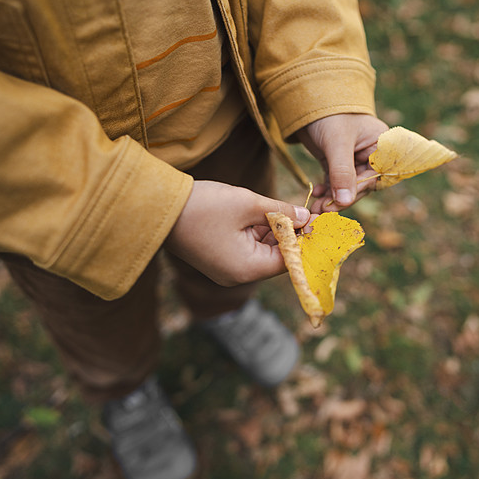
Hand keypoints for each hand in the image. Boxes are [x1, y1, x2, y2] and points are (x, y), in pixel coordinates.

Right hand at [165, 180, 309, 285]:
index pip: (289, 261)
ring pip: (263, 249)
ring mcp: (227, 268)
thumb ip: (281, 211)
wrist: (157, 206)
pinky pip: (248, 246)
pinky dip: (259, 230)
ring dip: (275, 230)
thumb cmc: (203, 206)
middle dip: (292, 234)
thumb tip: (306, 217)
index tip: (321, 223)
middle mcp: (238, 275)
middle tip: (310, 212)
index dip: (306, 241)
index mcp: (247, 269)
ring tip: (289, 208)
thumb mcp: (248, 204)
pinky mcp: (219, 257)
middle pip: (277, 257)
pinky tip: (266, 211)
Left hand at [294, 113, 387, 213]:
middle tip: (324, 211)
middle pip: (361, 185)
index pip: (375, 176)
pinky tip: (317, 195)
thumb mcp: (337, 143)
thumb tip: (344, 201)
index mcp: (381, 146)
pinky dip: (327, 190)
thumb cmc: (329, 113)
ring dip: (332, 198)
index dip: (359, 191)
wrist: (307, 97)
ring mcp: (354, 159)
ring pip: (347, 186)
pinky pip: (335, 182)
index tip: (341, 203)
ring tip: (317, 207)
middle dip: (342, 198)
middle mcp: (371, 154)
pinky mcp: (338, 162)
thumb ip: (342, 172)